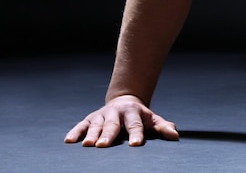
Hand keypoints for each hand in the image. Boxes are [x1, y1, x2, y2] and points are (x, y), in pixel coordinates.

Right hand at [64, 95, 178, 146]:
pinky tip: (69, 141)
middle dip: (108, 135)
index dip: (136, 134)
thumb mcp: (153, 120)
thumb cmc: (140, 117)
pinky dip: (75, 132)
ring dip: (90, 135)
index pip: (135, 125)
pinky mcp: (90, 119)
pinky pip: (81, 125)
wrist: (125, 102)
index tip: (135, 145)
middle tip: (103, 146)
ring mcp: (102, 115)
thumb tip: (175, 135)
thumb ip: (163, 127)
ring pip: (96, 125)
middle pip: (112, 125)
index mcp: (133, 113)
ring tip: (87, 145)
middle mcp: (116, 113)